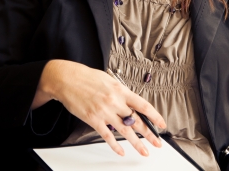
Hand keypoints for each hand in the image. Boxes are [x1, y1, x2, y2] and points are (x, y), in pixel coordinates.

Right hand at [33, 60, 166, 156]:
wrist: (66, 79)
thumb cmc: (85, 77)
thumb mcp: (108, 79)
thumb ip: (120, 92)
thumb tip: (130, 103)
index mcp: (120, 90)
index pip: (144, 106)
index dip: (155, 117)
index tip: (161, 124)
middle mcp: (114, 102)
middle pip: (137, 121)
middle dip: (149, 134)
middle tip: (157, 143)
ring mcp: (104, 112)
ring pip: (125, 131)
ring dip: (136, 143)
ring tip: (144, 151)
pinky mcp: (93, 119)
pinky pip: (107, 136)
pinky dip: (115, 145)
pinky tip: (120, 151)